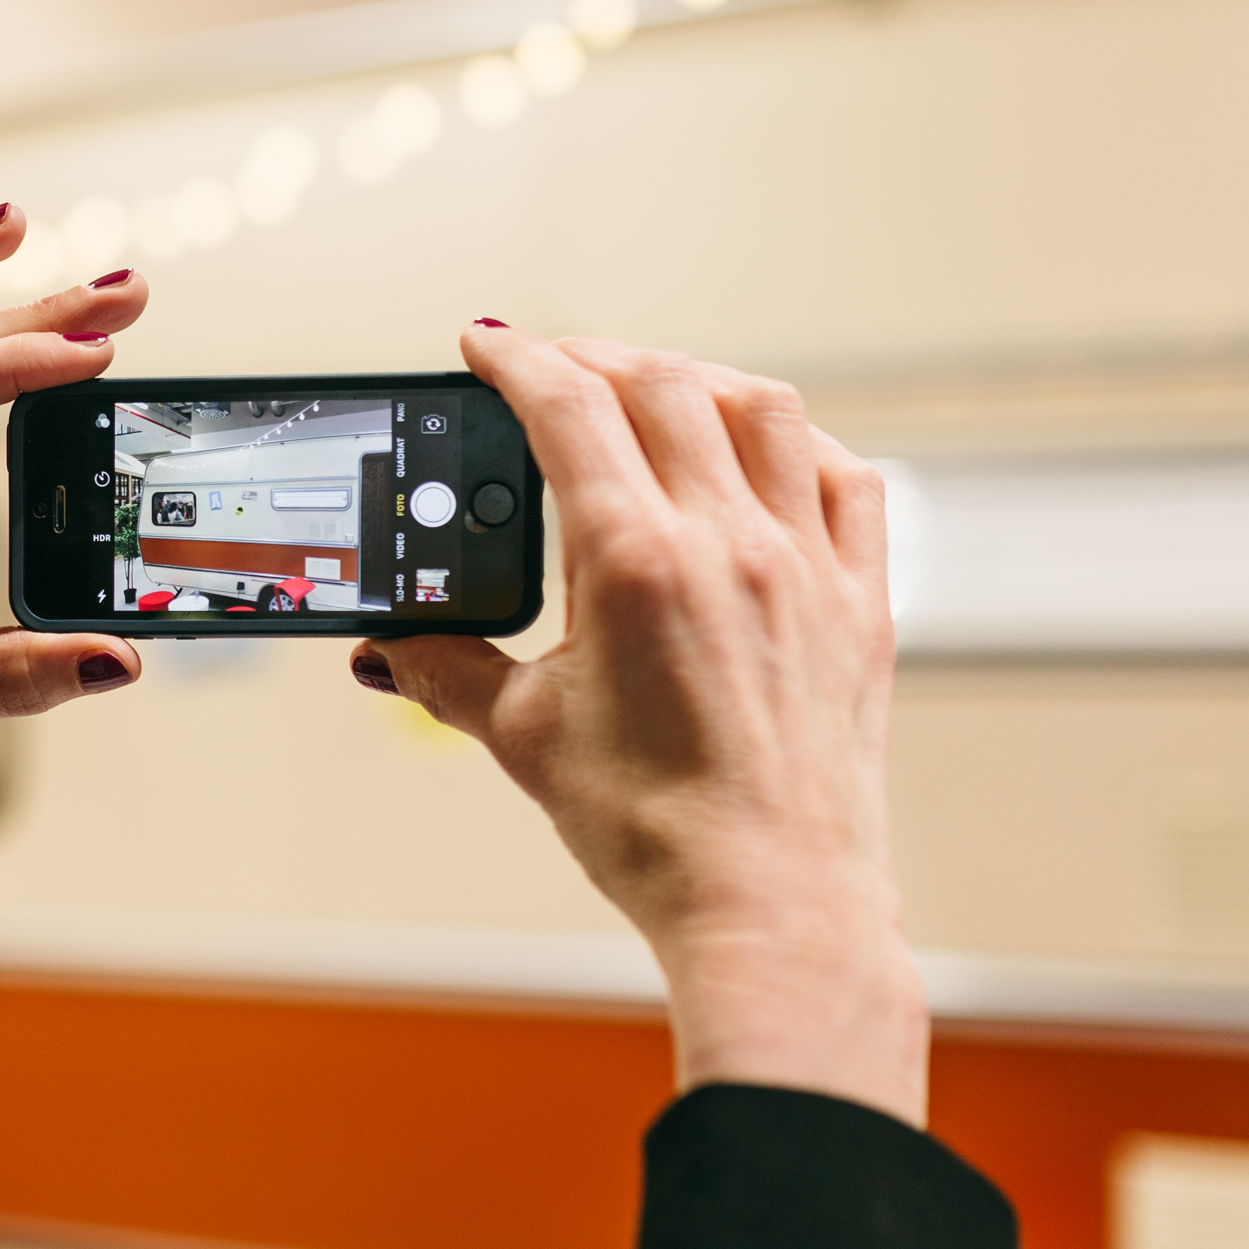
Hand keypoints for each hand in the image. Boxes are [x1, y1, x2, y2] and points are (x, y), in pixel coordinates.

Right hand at [351, 327, 923, 1124]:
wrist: (771, 905)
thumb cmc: (654, 833)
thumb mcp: (524, 739)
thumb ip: (448, 670)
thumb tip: (390, 644)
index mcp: (637, 563)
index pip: (568, 406)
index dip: (516, 358)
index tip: (485, 344)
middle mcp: (730, 544)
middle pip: (663, 383)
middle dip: (595, 358)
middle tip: (552, 370)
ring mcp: (806, 566)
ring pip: (763, 410)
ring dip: (697, 379)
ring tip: (652, 389)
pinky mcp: (859, 603)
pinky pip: (846, 479)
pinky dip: (798, 442)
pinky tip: (764, 453)